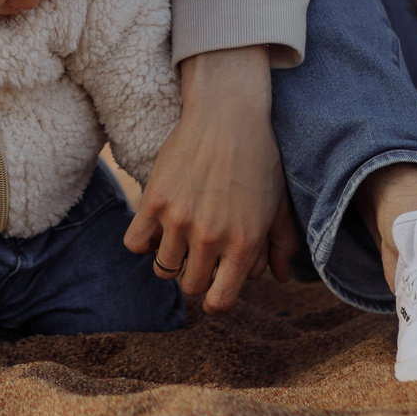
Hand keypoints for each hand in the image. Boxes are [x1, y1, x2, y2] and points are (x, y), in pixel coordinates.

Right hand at [123, 45, 288, 312]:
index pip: (219, 302)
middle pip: (190, 286)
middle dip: (196, 274)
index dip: (217, 298)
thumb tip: (277, 278)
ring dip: (171, 257)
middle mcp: (210, 238)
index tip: (215, 282)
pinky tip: (157, 224)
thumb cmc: (259, 158)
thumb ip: (280, 245)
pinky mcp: (153, 200)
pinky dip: (144, 239)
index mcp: (244, 244)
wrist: (228, 114)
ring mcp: (178, 220)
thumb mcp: (278, 204)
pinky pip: (135, 243)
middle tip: (201, 252)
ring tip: (180, 236)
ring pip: (163, 268)